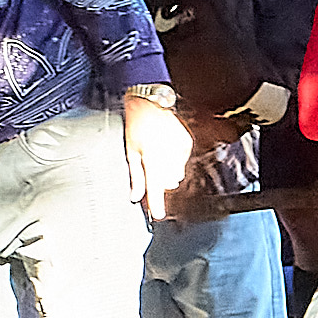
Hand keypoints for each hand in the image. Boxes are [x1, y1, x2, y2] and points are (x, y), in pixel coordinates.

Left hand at [123, 94, 192, 219]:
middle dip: (160, 182)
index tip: (158, 215)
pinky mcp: (187, 143)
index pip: (156, 187)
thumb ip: (135, 176)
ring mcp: (180, 148)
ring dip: (167, 171)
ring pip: (176, 173)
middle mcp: (169, 154)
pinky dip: (174, 160)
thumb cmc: (137, 124)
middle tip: (150, 170)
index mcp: (152, 157)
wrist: (152, 102)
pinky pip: (181, 161)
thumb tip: (135, 196)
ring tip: (156, 154)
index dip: (157, 203)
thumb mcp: (130, 150)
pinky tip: (165, 147)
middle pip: (168, 182)